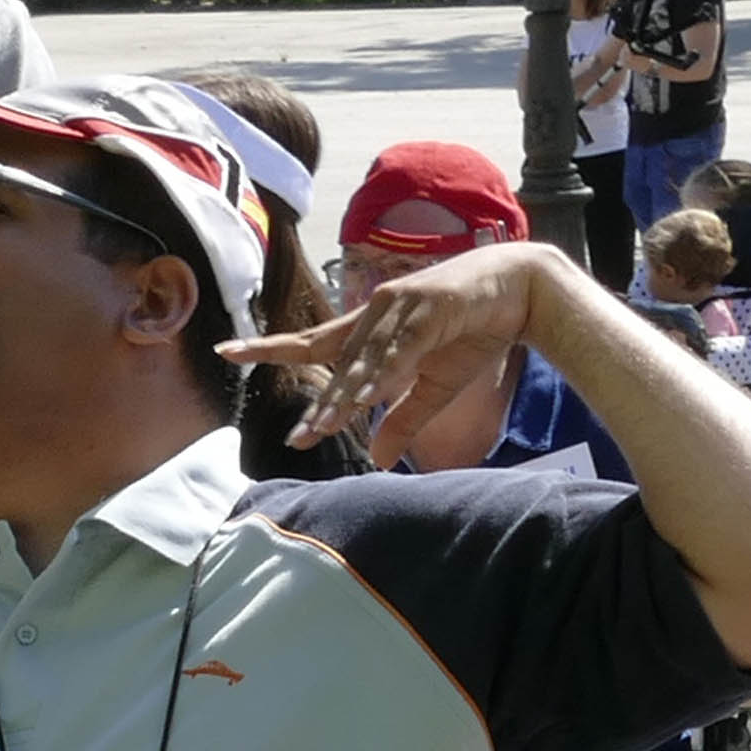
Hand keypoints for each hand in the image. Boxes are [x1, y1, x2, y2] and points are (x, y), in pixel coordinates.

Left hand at [226, 242, 547, 464]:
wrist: (522, 291)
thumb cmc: (473, 333)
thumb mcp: (433, 386)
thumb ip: (402, 418)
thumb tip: (378, 459)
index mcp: (370, 331)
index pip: (312, 343)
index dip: (271, 348)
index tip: (228, 352)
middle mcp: (376, 314)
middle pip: (339, 364)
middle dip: (322, 404)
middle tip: (301, 436)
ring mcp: (401, 306)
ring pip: (367, 357)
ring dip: (348, 394)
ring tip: (326, 425)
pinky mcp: (429, 305)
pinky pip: (402, 345)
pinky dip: (386, 369)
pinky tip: (370, 393)